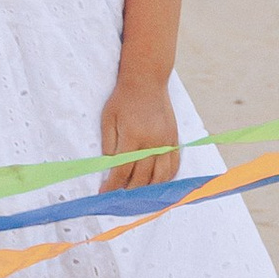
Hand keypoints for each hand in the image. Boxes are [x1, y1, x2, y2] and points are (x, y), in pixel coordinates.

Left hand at [99, 76, 181, 193]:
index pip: (122, 170)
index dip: (112, 186)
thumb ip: (109, 145)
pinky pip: (173, 166)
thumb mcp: (108, 119)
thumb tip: (109, 168)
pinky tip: (156, 184)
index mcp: (133, 136)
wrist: (147, 80)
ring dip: (148, 189)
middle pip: (142, 178)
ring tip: (137, 194)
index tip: (104, 193)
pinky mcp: (174, 140)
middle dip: (129, 191)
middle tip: (119, 197)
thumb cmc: (123, 99)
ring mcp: (166, 142)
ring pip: (160, 177)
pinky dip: (166, 179)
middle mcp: (152, 142)